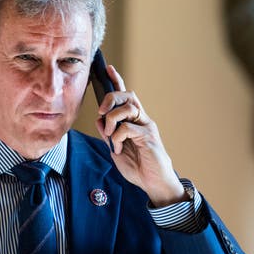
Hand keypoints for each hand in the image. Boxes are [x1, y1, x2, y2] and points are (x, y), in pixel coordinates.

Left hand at [95, 65, 187, 206]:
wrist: (154, 184)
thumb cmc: (138, 167)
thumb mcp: (115, 149)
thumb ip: (108, 134)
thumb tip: (99, 119)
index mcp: (134, 121)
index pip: (126, 96)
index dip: (117, 81)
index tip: (108, 69)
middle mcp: (142, 120)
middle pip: (128, 95)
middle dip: (111, 98)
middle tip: (101, 111)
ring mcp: (147, 127)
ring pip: (127, 108)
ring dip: (111, 121)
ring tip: (110, 138)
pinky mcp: (149, 137)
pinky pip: (127, 128)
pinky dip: (116, 138)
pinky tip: (116, 149)